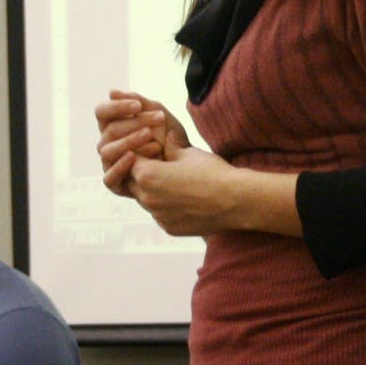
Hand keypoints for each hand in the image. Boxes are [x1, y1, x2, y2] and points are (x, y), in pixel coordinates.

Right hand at [95, 90, 188, 197]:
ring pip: (108, 151)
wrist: (188, 165)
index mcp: (112, 125)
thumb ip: (139, 103)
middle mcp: (107, 144)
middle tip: (158, 118)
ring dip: (129, 141)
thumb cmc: (171, 139)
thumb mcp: (159, 116)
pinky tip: (134, 157)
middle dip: (134, 123)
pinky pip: (108, 177)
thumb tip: (111, 92)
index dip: (117, 107)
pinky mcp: (115, 184)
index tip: (138, 106)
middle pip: (109, 130)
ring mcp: (110, 164)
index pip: (102, 112)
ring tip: (150, 136)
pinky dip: (120, 166)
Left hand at [126, 134, 240, 235]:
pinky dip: (165, 206)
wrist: (236, 201)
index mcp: (148, 175)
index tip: (150, 151)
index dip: (139, 155)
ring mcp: (158, 216)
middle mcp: (148, 198)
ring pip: (145, 201)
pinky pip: (159, 215)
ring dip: (152, 191)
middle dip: (141, 174)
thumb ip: (170, 146)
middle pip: (132, 183)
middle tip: (157, 165)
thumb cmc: (212, 172)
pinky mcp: (169, 228)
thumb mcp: (188, 153)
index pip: (129, 162)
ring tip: (171, 182)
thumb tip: (165, 136)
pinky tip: (182, 199)